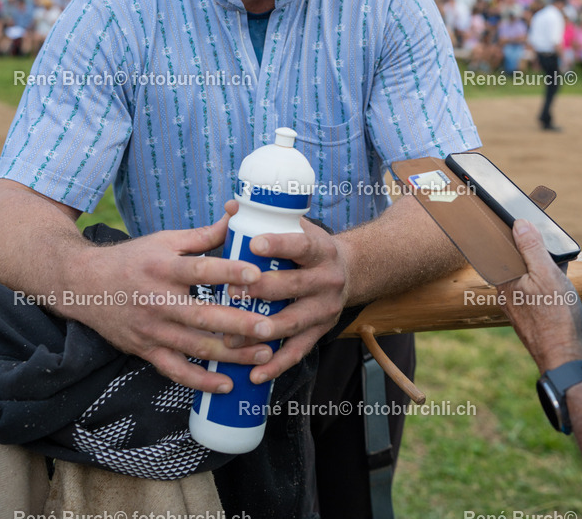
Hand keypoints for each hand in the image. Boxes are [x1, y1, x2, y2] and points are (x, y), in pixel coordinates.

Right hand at [59, 215, 280, 391]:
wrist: (84, 286)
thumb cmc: (133, 259)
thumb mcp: (166, 240)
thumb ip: (204, 234)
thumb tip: (237, 213)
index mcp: (164, 268)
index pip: (200, 270)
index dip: (228, 272)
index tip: (256, 274)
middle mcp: (158, 300)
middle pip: (202, 316)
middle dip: (238, 324)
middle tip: (269, 327)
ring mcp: (152, 329)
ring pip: (195, 347)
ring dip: (230, 355)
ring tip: (264, 355)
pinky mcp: (146, 350)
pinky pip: (175, 371)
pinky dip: (199, 381)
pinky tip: (226, 385)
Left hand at [225, 212, 347, 385]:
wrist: (351, 271)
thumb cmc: (311, 248)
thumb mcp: (300, 228)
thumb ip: (267, 219)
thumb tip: (232, 206)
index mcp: (320, 249)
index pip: (300, 244)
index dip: (278, 244)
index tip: (254, 244)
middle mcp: (326, 279)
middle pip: (293, 286)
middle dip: (260, 291)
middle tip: (229, 292)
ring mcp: (324, 309)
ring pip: (292, 322)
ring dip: (262, 330)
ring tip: (233, 337)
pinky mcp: (320, 332)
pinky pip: (297, 352)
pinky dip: (276, 365)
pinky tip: (254, 374)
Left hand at [499, 219, 581, 372]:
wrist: (567, 357)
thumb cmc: (556, 318)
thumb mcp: (546, 274)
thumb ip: (532, 248)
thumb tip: (519, 225)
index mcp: (503, 280)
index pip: (501, 249)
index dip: (513, 236)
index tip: (524, 225)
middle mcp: (507, 293)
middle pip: (517, 262)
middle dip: (533, 253)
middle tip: (548, 245)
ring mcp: (519, 305)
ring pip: (529, 276)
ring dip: (544, 269)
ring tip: (559, 266)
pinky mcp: (533, 314)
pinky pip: (537, 291)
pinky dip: (549, 284)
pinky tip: (562, 284)